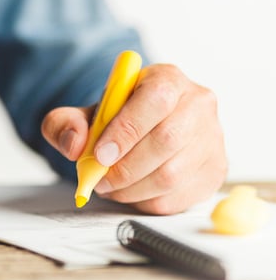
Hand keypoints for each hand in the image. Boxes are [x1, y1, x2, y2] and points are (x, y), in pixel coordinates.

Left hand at [42, 64, 226, 213]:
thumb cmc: (116, 119)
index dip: (126, 130)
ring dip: (133, 188)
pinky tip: (132, 191)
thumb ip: (65, 123)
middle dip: (125, 167)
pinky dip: (147, 201)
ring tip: (110, 186)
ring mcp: (212, 138)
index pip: (155, 100)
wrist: (140, 130)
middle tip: (100, 179)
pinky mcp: (214, 170)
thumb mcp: (83, 114)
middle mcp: (197, 103)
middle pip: (167, 140)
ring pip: (172, 174)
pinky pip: (180, 196)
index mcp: (166, 78)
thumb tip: (74, 144)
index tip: (100, 154)